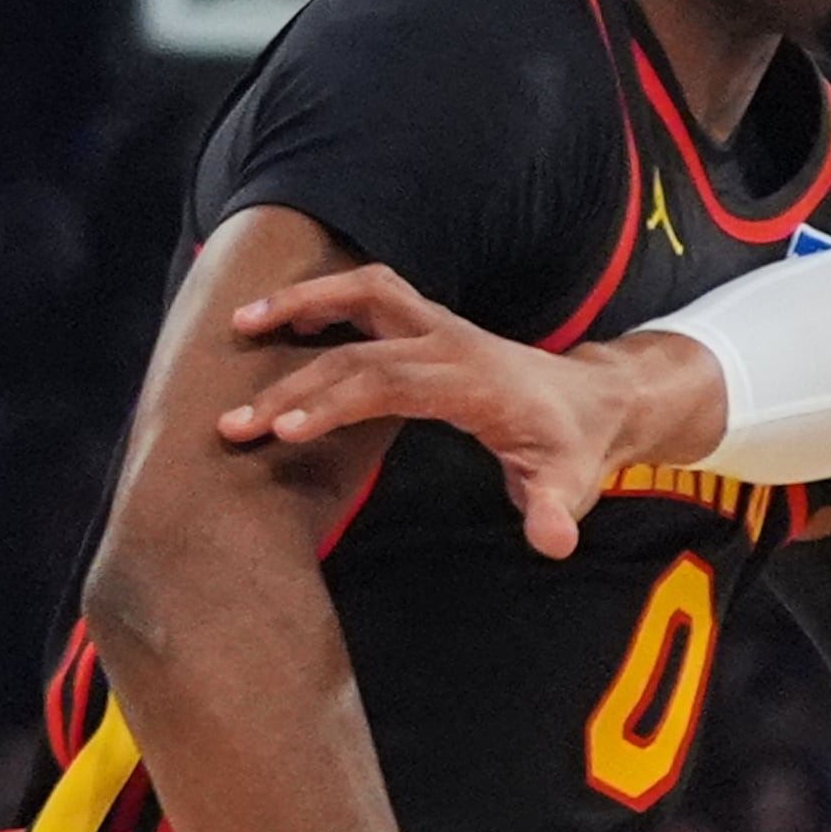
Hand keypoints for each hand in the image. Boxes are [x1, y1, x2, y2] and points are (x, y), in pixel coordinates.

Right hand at [217, 267, 723, 559]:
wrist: (596, 400)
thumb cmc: (572, 446)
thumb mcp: (570, 482)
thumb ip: (556, 509)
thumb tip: (554, 540)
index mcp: (474, 379)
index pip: (391, 381)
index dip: (334, 402)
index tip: (282, 431)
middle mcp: (451, 341)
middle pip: (359, 349)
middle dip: (292, 384)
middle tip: (233, 424)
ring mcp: (438, 324)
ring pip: (363, 291)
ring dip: (301, 302)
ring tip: (239, 324)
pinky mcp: (427, 322)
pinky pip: (368, 293)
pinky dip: (321, 296)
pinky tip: (277, 318)